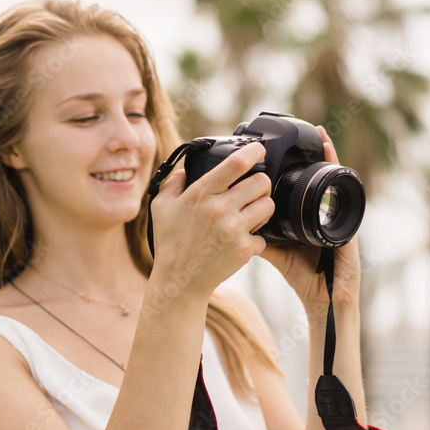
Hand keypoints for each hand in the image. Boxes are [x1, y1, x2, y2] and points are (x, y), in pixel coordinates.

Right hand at [149, 141, 274, 302]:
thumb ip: (174, 182)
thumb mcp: (160, 207)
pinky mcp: (244, 249)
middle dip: (260, 184)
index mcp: (199, 194)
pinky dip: (255, 238)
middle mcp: (218, 209)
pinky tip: (241, 240)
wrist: (179, 281)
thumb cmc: (170, 243)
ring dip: (262, 208)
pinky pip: (264, 234)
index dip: (253, 152)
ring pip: (268, 205)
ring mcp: (233, 230)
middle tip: (253, 191)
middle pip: (261, 182)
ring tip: (249, 215)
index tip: (259, 149)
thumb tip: (188, 168)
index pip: (235, 164)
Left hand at [258, 126, 361, 319]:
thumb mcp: (276, 251)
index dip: (297, 166)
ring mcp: (337, 216)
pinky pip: (344, 195)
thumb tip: (234, 221)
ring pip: (332, 181)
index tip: (287, 147)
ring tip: (321, 135)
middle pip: (318, 177)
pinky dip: (340, 177)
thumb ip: (259, 236)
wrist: (324, 298)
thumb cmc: (303, 276)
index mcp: (307, 216)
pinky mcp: (348, 223)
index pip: (302, 185)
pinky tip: (335, 162)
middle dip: (314, 154)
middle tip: (307, 129)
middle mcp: (323, 212)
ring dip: (329, 158)